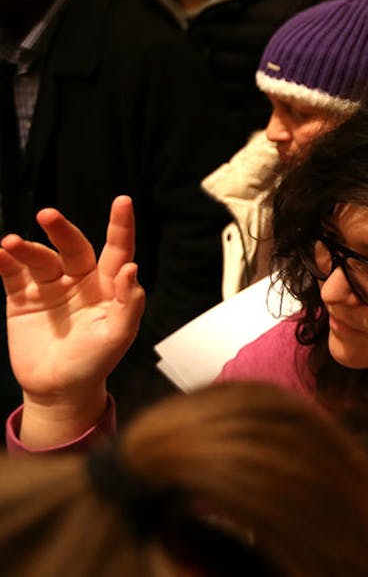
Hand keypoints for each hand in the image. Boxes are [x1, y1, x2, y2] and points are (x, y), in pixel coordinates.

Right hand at [1, 198, 142, 415]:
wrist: (58, 388)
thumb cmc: (94, 362)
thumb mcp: (117, 336)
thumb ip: (128, 304)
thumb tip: (132, 269)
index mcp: (107, 286)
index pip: (118, 250)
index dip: (120, 226)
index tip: (123, 201)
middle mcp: (80, 280)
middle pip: (73, 247)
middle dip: (61, 230)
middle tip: (48, 215)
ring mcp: (50, 288)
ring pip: (40, 259)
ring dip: (26, 249)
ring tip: (12, 243)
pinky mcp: (23, 300)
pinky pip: (13, 276)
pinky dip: (6, 262)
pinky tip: (1, 253)